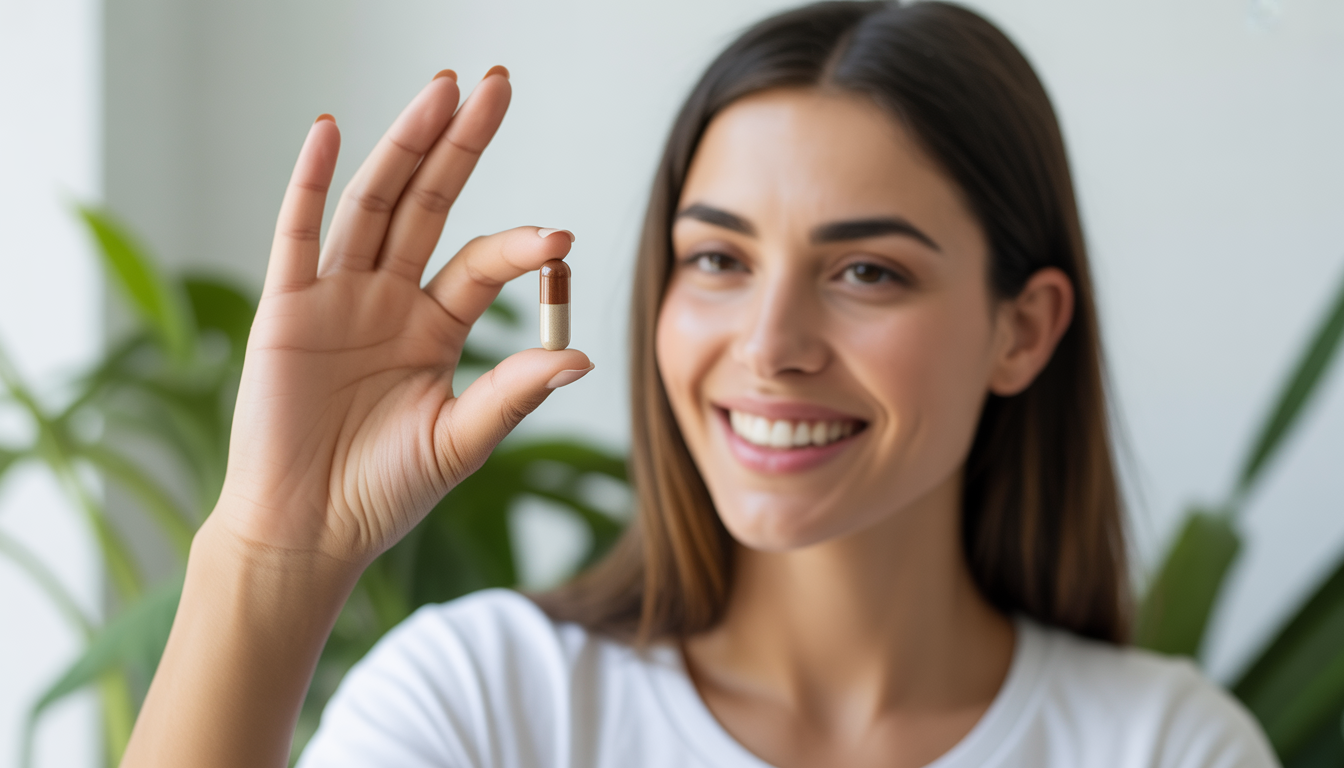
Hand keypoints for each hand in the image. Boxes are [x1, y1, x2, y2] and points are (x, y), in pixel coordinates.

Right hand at [213, 69, 591, 564]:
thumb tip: (581, 357)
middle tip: (494, 85)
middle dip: (461, 145)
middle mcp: (389, 298)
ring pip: (374, 204)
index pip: (482, 263)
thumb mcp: (460, 441)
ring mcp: (336, 296)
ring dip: (404, 146)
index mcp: (435, 326)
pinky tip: (331, 131)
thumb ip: (513, 393)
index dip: (519, 247)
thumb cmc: (382, 492)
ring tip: (439, 92)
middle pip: (430, 204)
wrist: (306, 533)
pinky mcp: (286, 306)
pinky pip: (298, 232)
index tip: (560, 240)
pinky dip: (312, 182)